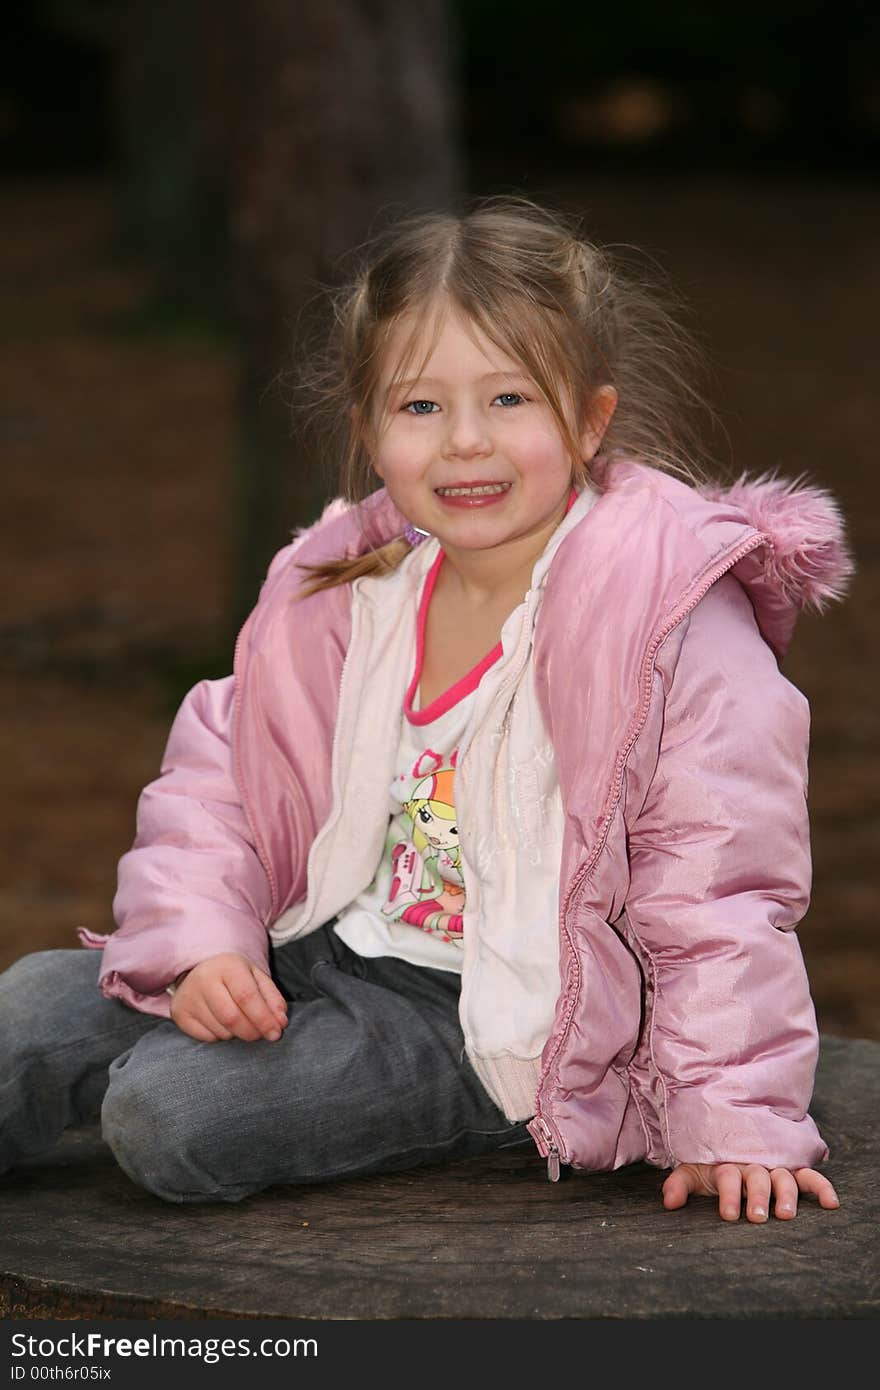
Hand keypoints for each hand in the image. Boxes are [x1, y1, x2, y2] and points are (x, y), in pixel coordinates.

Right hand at [169, 952, 288, 1043]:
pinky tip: (221, 1023)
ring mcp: (188, 996)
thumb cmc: (236, 977)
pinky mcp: (179, 1013)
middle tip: (260, 1034)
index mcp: (227, 966)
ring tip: (239, 1022)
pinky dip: (220, 1036)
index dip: (263, 1018)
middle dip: (252, 1031)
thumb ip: (273, 999)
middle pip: (232, 1017)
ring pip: (220, 1030)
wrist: (202, 969)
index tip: (276, 1033)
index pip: (247, 997)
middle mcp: (204, 979)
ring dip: (237, 1034)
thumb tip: (280, 1022)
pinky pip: (206, 1038)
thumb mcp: (257, 979)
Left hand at [662, 1162, 839, 1221]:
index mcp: (728, 1163)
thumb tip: (669, 1203)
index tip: (728, 1215)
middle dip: (758, 1196)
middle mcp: (753, 1163)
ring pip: (784, 1177)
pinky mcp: (792, 1170)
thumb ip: (679, 1184)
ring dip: (786, 1194)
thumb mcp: (693, 1171)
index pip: (728, 1176)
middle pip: (757, 1177)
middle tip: (758, 1217)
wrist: (729, 1138)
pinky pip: (809, 1177)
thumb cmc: (711, 1164)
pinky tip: (831, 1203)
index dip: (728, 1195)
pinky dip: (821, 1187)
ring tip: (785, 1215)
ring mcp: (774, 1166)